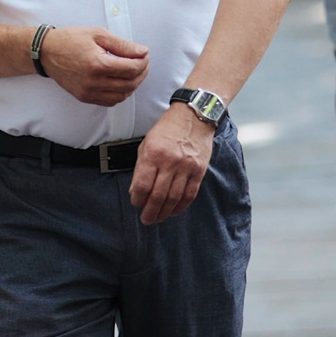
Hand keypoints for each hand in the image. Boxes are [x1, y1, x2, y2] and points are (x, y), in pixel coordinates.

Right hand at [42, 27, 149, 106]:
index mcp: (97, 64)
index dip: (143, 62)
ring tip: (133, 72)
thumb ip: (122, 45)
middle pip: (130, 83)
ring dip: (132, 84)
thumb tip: (142, 52)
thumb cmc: (70, 40)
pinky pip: (110, 101)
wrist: (46, 52)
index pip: (132, 68)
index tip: (144, 54)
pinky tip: (120, 82)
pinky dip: (120, 94)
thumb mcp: (98, 34)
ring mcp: (88, 92)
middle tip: (142, 62)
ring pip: (122, 95)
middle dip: (141, 73)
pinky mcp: (84, 97)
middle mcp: (93, 81)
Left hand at [130, 102, 214, 223]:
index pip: (142, 185)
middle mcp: (170, 162)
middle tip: (146, 219)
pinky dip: (181, 206)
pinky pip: (190, 194)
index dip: (138, 200)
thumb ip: (140, 168)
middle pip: (158, 196)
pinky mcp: (199, 170)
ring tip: (158, 218)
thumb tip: (136, 191)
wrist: (194, 117)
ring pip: (174, 198)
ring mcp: (186, 167)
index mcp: (153, 154)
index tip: (136, 204)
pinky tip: (174, 211)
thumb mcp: (146, 144)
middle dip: (150, 212)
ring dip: (165, 212)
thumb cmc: (167, 130)